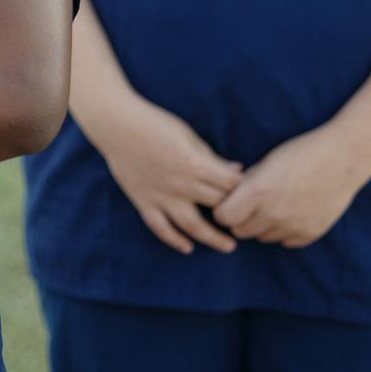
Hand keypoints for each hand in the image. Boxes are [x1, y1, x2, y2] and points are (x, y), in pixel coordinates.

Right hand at [91, 94, 242, 254]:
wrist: (117, 125)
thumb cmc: (155, 124)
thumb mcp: (189, 136)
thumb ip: (212, 157)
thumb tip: (237, 172)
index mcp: (195, 164)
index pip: (230, 185)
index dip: (244, 192)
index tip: (253, 196)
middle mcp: (181, 184)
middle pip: (217, 205)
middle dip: (235, 213)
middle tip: (247, 222)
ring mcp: (162, 196)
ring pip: (192, 225)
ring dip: (212, 238)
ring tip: (229, 246)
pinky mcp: (144, 201)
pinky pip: (160, 227)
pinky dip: (174, 240)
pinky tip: (187, 247)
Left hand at [213, 125, 369, 247]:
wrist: (343, 158)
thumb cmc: (301, 153)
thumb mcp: (266, 162)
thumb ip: (245, 183)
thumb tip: (227, 198)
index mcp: (258, 191)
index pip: (223, 217)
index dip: (223, 209)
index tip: (229, 201)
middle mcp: (273, 213)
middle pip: (240, 231)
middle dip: (240, 219)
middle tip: (250, 204)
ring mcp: (293, 226)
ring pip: (262, 237)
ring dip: (262, 225)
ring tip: (275, 204)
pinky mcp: (310, 234)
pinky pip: (285, 241)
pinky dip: (283, 230)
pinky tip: (292, 211)